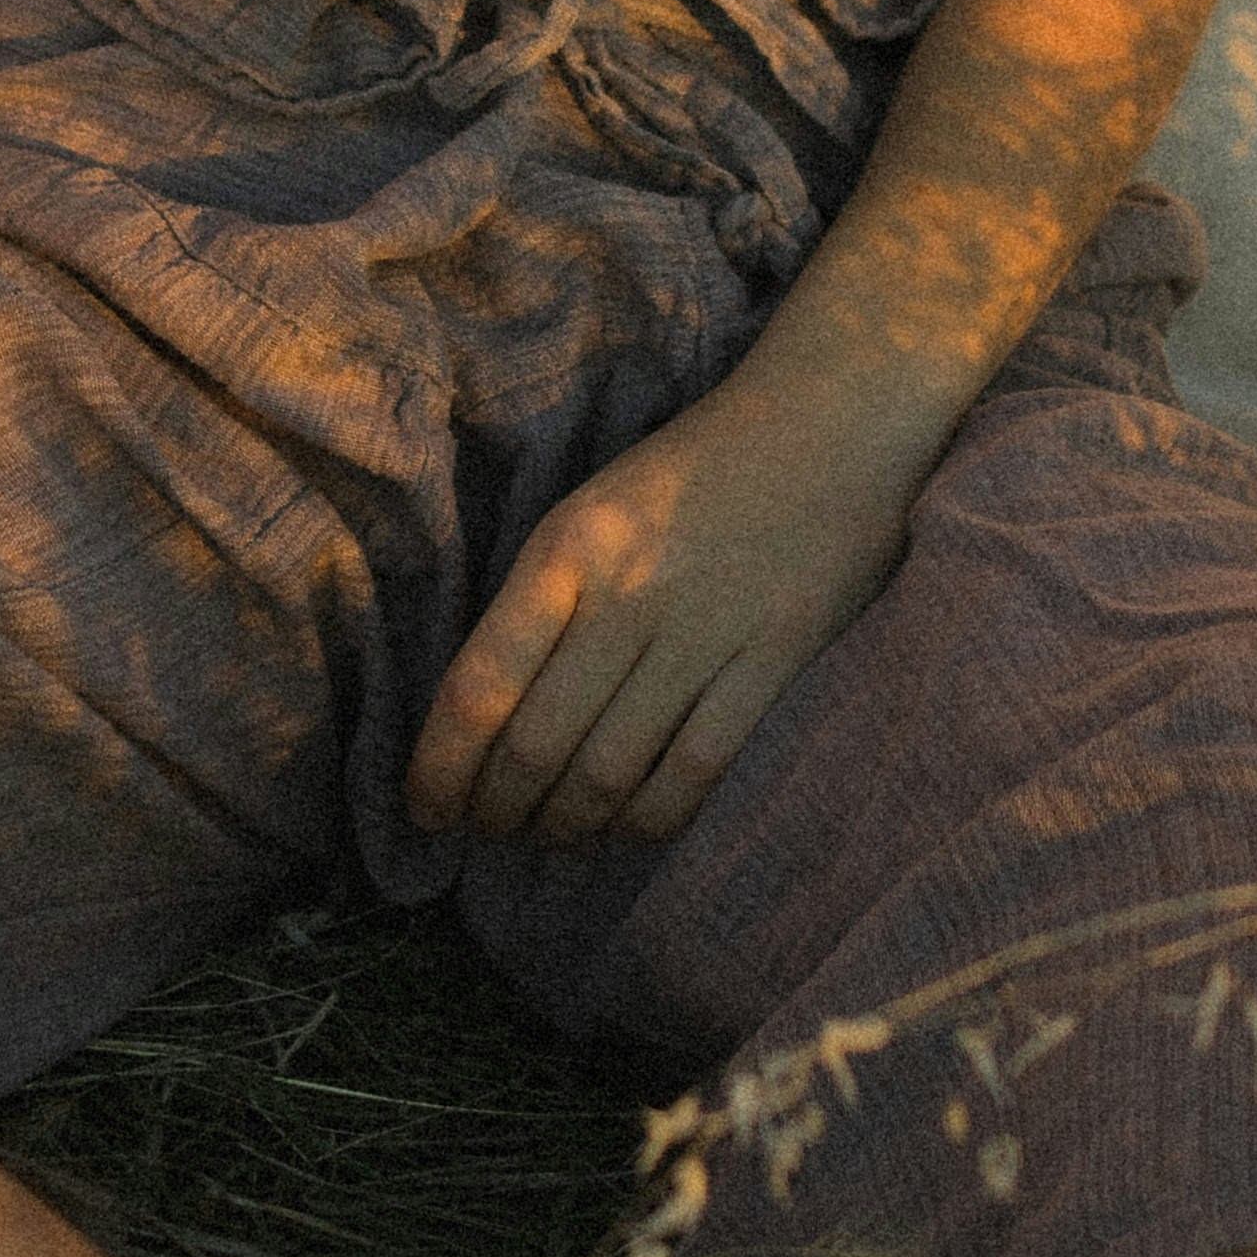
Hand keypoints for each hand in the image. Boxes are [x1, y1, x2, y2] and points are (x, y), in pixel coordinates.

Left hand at [405, 364, 939, 861]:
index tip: (426, 809)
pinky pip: (693, 771)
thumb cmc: (694, 472)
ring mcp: (703, 631)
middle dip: (497, 811)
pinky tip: (626, 827)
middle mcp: (626, 593)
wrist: (830, 419)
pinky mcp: (771, 660)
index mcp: (567, 548)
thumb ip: (543, 601)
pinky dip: (648, 820)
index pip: (480, 684)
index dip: (441, 766)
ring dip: (565, 826)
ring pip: (608, 771)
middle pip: (536, 745)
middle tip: (489, 832)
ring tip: (550, 836)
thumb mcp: (594, 510)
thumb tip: (486, 714)